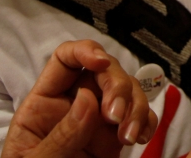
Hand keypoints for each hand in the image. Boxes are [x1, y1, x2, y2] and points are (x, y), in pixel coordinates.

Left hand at [1, 40, 157, 157]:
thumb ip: (59, 135)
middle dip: (117, 85)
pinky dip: (146, 121)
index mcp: (43, 104)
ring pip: (127, 91)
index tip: (101, 63)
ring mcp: (97, 121)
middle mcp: (73, 105)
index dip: (85, 51)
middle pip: (104, 71)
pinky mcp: (115, 139)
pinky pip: (139, 118)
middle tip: (116, 115)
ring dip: (136, 106)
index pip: (64, 59)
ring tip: (129, 135)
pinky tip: (140, 137)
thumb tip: (86, 100)